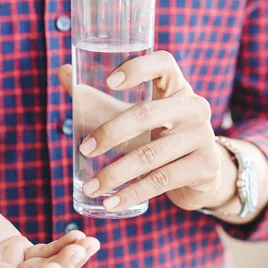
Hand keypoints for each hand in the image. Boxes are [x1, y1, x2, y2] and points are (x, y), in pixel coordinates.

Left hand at [58, 51, 235, 211]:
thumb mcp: (132, 115)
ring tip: (91, 187)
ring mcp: (203, 137)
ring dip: (115, 173)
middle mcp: (194, 107)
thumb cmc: (159, 136)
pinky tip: (112, 203)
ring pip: (151, 153)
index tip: (108, 82)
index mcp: (177, 86)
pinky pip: (162, 180)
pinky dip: (132, 194)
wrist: (200, 174)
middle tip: (84, 150)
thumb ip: (98, 98)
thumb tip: (62, 71)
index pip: (163, 64)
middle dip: (110, 133)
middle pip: (148, 113)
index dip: (138, 68)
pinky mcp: (205, 167)